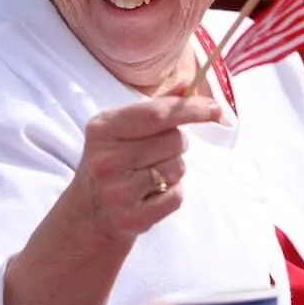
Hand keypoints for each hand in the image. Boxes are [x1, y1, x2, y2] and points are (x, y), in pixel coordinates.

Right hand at [70, 92, 221, 246]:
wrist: (89, 213)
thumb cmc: (113, 162)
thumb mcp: (121, 129)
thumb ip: (155, 107)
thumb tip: (189, 86)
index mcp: (103, 129)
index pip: (156, 114)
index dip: (190, 109)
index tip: (214, 109)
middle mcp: (106, 160)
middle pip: (174, 140)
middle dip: (176, 144)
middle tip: (156, 154)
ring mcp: (117, 191)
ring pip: (177, 168)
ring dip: (173, 170)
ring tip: (149, 176)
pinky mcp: (131, 218)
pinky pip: (176, 196)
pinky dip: (171, 194)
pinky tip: (150, 196)